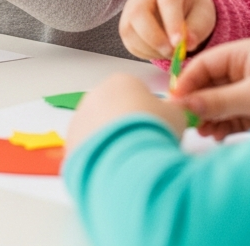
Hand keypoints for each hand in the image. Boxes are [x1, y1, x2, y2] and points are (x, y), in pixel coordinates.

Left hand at [67, 73, 185, 150]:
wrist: (129, 158)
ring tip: (131, 160)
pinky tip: (115, 167)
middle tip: (145, 145)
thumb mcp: (177, 115)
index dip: (150, 111)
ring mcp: (79, 119)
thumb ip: (174, 109)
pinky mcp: (71, 143)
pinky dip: (100, 157)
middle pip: (115, 110)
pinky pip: (89, 149)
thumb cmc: (155, 129)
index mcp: (121, 82)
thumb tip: (173, 113)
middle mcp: (95, 95)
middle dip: (128, 125)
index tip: (158, 128)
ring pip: (99, 129)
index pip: (136, 92)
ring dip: (113, 142)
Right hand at [119, 0, 216, 59]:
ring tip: (170, 52)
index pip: (167, 0)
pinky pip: (129, 41)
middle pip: (138, 12)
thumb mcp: (204, 16)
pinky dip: (145, 52)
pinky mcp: (126, 23)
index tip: (180, 44)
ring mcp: (130, 6)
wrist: (182, 9)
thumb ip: (197, 29)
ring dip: (150, 48)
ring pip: (129, 29)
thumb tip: (187, 44)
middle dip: (154, 38)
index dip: (172, 23)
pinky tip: (160, 51)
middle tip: (172, 53)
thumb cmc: (194, 9)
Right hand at [172, 38, 249, 140]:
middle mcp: (247, 69)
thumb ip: (218, 100)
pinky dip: (222, 125)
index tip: (173, 100)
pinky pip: (232, 115)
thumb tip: (184, 104)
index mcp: (245, 54)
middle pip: (210, 84)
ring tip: (203, 132)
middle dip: (198, 102)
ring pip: (220, 102)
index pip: (205, 63)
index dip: (187, 80)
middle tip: (186, 120)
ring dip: (209, 116)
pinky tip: (217, 136)